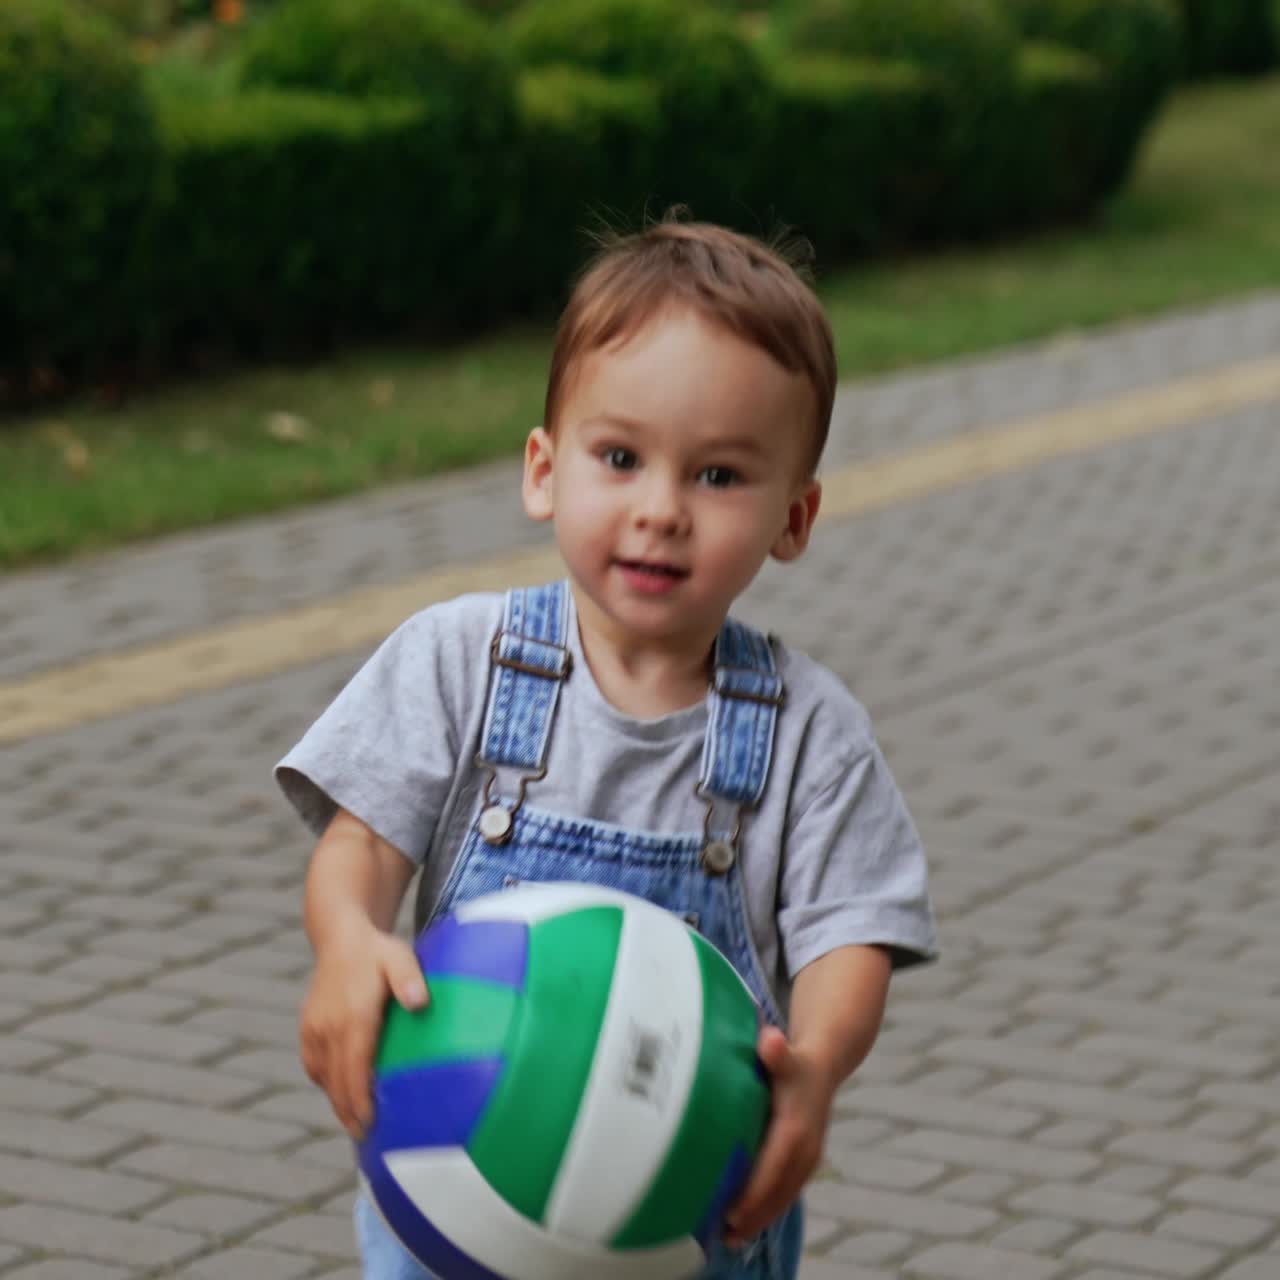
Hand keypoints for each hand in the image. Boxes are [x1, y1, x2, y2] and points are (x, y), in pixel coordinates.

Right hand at [298, 923, 427, 1139]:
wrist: (340, 937)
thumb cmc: (378, 951)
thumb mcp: (399, 957)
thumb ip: (409, 980)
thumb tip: (420, 1004)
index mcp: (352, 1017)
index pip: (354, 1070)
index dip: (361, 1102)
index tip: (372, 1126)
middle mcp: (328, 1027)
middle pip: (337, 1083)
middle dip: (351, 1114)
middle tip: (369, 1140)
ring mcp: (314, 1030)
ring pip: (325, 1078)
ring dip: (339, 1103)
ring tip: (359, 1126)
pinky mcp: (307, 1030)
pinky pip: (316, 1067)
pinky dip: (329, 1085)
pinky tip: (344, 1096)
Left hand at [723, 1024, 834, 1245]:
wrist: (823, 1064)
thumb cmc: (793, 1060)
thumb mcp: (783, 1053)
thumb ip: (775, 1052)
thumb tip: (770, 1041)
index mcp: (796, 1129)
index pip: (772, 1168)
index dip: (753, 1193)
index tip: (729, 1213)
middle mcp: (806, 1150)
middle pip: (778, 1192)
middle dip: (752, 1216)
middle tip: (720, 1235)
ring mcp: (808, 1160)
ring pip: (783, 1197)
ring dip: (759, 1219)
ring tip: (728, 1238)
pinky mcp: (805, 1164)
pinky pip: (786, 1193)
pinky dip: (768, 1209)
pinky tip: (746, 1223)